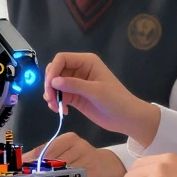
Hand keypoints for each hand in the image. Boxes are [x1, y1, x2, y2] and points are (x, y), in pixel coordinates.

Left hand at [26, 132, 125, 176]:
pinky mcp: (92, 171)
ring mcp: (86, 158)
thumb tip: (23, 160)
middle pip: (53, 160)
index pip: (47, 148)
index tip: (21, 168)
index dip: (32, 159)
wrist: (108, 163)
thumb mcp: (65, 149)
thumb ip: (45, 153)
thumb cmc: (81, 156)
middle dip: (39, 171)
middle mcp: (78, 145)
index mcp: (69, 138)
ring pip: (63, 170)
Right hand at [43, 52, 160, 146]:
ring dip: (51, 95)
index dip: (53, 70)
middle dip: (50, 84)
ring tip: (55, 107)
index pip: (61, 59)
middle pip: (55, 71)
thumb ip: (74, 85)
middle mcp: (79, 70)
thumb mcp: (95, 91)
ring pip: (55, 84)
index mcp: (86, 62)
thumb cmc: (116, 100)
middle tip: (51, 99)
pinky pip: (60, 95)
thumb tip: (53, 81)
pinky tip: (62, 111)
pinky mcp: (75, 96)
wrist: (126, 118)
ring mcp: (76, 83)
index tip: (50, 86)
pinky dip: (56, 102)